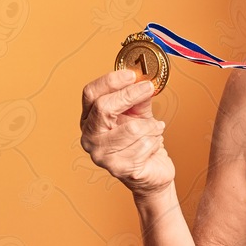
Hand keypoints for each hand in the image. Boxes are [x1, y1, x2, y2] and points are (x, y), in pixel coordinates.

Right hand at [80, 69, 173, 197]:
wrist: (152, 170)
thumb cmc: (142, 139)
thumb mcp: (139, 113)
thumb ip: (138, 97)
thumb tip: (142, 79)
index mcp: (90, 119)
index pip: (90, 94)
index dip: (110, 81)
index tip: (131, 74)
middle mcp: (89, 137)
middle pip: (104, 107)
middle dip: (130, 95)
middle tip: (148, 88)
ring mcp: (101, 155)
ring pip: (131, 128)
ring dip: (151, 126)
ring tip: (155, 129)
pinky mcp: (118, 169)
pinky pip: (144, 145)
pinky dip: (155, 141)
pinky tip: (153, 146)